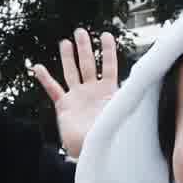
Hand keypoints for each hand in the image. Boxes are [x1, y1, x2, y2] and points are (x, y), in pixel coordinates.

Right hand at [27, 30, 123, 159]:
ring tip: (65, 42)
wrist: (93, 151)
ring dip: (67, 57)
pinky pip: (53, 89)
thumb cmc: (111, 134)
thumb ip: (130, 95)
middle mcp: (91, 92)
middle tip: (80, 31)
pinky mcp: (64, 106)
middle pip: (87, 64)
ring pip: (71, 72)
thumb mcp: (123, 111)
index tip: (105, 35)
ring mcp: (77, 98)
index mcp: (107, 91)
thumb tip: (145, 79)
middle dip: (84, 47)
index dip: (107, 51)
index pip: (108, 66)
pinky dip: (45, 78)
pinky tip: (37, 67)